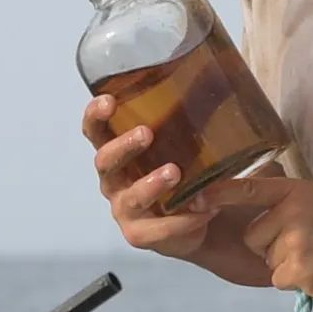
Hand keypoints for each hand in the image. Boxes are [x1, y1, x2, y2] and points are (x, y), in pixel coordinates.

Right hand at [82, 95, 218, 259]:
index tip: (108, 101)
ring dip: (151, 183)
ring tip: (175, 172)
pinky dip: (182, 219)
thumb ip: (194, 116)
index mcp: (118, 152)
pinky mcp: (140, 235)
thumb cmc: (188, 170)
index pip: (95, 131)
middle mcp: (114, 180)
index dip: (95, 116)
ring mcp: (124, 210)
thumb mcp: (188, 141)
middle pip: (104, 161)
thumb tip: (217, 76)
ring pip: (130, 197)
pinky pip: (157, 230)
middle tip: (146, 133)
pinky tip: (204, 209)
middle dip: (123, 146)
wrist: (202, 219)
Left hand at [202, 176, 312, 306]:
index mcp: (294, 191)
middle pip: (252, 235)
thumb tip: (242, 199)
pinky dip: (294, 280)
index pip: (247, 189)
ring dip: (284, 264)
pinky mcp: (298, 271)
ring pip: (265, 258)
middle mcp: (291, 212)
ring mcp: (294, 242)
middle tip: (305, 244)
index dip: (218, 194)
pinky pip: (277, 278)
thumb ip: (282, 202)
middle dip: (270, 245)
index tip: (195, 199)